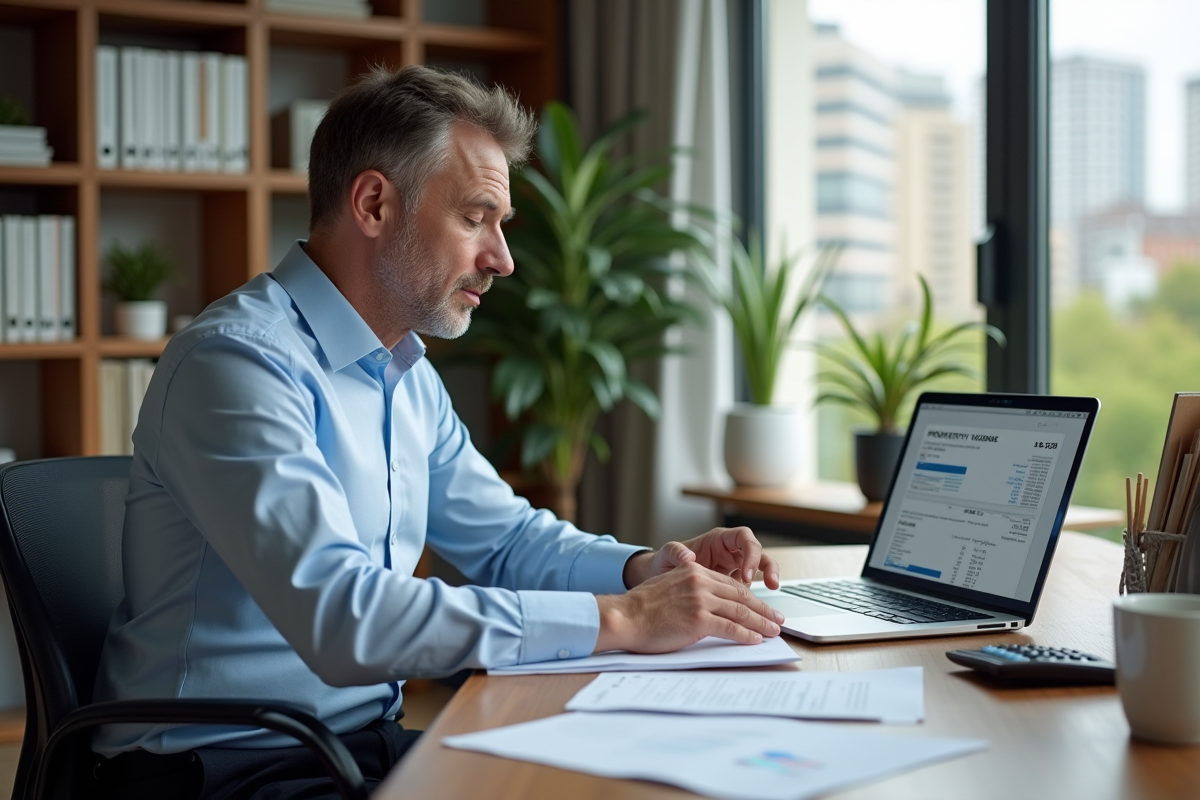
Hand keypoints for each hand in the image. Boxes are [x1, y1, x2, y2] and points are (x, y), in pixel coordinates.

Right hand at [595, 561, 784, 653]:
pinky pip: (731, 628)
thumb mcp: (669, 586)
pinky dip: (746, 635)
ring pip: (740, 612)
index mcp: (694, 571)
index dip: (750, 597)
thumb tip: (708, 604)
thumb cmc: (641, 607)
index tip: (761, 606)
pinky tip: (756, 639)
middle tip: (777, 619)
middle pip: (741, 597)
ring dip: (761, 623)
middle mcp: (700, 582)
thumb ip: (690, 589)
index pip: (730, 584)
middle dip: (762, 610)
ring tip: (773, 631)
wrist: (624, 617)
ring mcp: (701, 600)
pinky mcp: (699, 620)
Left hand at [624, 526, 780, 589]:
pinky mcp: (732, 584)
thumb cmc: (664, 564)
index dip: (750, 553)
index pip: (743, 538)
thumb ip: (675, 553)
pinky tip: (754, 613)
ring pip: (759, 571)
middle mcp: (729, 552)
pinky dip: (754, 600)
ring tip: (769, 600)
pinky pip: (749, 589)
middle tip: (772, 585)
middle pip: (758, 554)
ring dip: (768, 583)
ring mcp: (732, 567)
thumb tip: (688, 556)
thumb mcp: (666, 555)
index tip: (746, 573)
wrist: (658, 579)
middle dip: (768, 569)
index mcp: (717, 540)